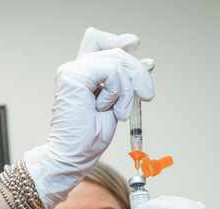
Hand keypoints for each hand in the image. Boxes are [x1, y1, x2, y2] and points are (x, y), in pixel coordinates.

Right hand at [23, 29, 154, 208]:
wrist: (71, 157)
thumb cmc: (89, 139)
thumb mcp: (116, 104)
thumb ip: (126, 82)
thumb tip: (148, 61)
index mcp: (81, 74)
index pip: (98, 40)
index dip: (118, 40)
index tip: (136, 44)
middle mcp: (74, 69)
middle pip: (114, 51)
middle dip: (136, 71)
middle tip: (147, 95)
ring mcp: (71, 71)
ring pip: (116, 61)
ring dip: (128, 89)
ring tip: (121, 112)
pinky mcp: (73, 76)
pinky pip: (111, 71)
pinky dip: (118, 91)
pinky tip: (108, 109)